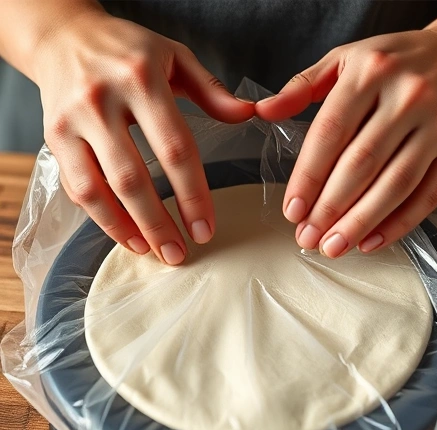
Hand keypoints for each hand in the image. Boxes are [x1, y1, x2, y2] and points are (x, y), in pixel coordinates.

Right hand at [33, 10, 253, 263]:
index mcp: (140, 80)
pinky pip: (76, 187)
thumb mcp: (176, 57)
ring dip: (128, 228)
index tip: (206, 227)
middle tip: (181, 253)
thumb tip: (250, 114)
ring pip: (98, 189)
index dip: (192, 194)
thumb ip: (213, 91)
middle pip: (134, 177)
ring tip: (155, 252)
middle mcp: (101, 101)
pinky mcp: (52, 136)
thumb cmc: (129, 49)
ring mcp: (71, 121)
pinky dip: (101, 218)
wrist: (63, 35)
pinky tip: (128, 236)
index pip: (175, 148)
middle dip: (159, 222)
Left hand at [256, 19, 436, 257]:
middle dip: (330, 208)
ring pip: (395, 184)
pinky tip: (372, 241)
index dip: (309, 176)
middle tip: (308, 237)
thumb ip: (303, 86)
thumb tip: (263, 112)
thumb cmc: (398, 61)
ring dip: (361, 222)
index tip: (292, 209)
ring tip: (335, 246)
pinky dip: (400, 223)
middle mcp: (409, 96)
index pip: (331, 132)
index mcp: (372, 70)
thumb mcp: (347, 58)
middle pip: (362, 163)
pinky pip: (429, 195)